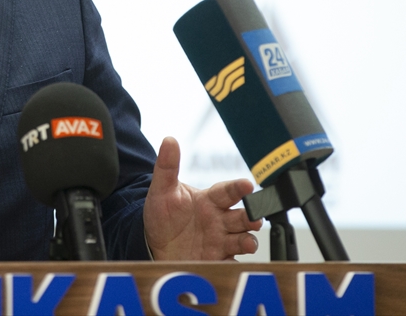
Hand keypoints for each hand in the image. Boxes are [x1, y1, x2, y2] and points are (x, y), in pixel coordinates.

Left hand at [143, 136, 262, 260]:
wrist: (152, 243)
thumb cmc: (162, 213)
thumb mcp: (162, 190)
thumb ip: (167, 167)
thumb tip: (169, 139)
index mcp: (210, 200)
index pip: (228, 191)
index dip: (238, 187)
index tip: (247, 185)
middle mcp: (220, 220)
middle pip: (242, 216)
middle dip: (251, 216)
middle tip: (253, 218)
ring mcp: (220, 241)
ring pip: (243, 239)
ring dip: (248, 241)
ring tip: (247, 243)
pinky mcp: (217, 260)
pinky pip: (232, 264)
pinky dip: (236, 265)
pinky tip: (234, 266)